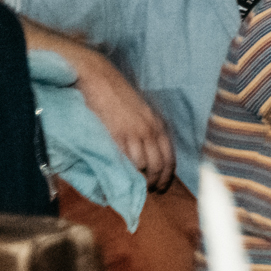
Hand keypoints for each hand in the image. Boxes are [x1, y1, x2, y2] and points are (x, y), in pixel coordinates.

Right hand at [70, 46, 177, 190]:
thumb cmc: (117, 95)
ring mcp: (136, 132)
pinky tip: (127, 178)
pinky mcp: (119, 134)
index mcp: (158, 123)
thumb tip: (145, 148)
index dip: (168, 174)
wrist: (99, 78)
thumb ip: (145, 128)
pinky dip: (131, 172)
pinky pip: (131, 158)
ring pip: (148, 165)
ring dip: (144, 180)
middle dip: (158, 182)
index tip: (163, 186)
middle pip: (161, 164)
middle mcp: (152, 129)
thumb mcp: (139, 111)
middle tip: (152, 192)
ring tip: (139, 189)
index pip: (170, 156)